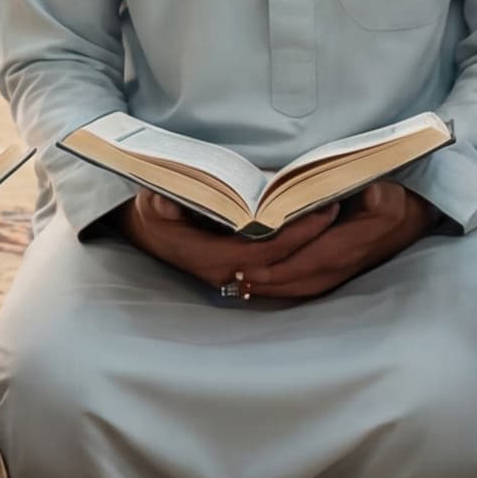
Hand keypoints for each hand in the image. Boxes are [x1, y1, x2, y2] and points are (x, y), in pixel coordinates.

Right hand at [120, 187, 335, 291]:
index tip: (319, 211)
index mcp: (208, 257)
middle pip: (278, 262)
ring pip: (278, 266)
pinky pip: (271, 264)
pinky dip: (292, 248)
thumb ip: (159, 202)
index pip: (263, 251)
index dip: (294, 234)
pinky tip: (311, 228)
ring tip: (328, 213)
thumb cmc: (151, 214)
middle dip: (308, 238)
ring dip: (304, 244)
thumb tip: (164, 202)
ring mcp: (230, 276)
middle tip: (334, 207)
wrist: (142, 233)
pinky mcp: (235, 271)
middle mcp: (223, 273)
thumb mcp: (150, 202)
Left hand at [233, 181, 434, 302]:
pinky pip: (315, 286)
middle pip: (304, 279)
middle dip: (270, 283)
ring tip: (243, 286)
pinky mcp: (345, 272)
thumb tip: (368, 194)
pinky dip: (290, 289)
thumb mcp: (387, 188)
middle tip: (235, 280)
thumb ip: (375, 192)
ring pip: (308, 286)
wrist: (414, 214)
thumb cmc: (395, 194)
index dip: (282, 267)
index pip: (313, 259)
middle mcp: (350, 260)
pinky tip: (269, 287)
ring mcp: (348, 270)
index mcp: (357, 240)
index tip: (252, 267)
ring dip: (276, 289)